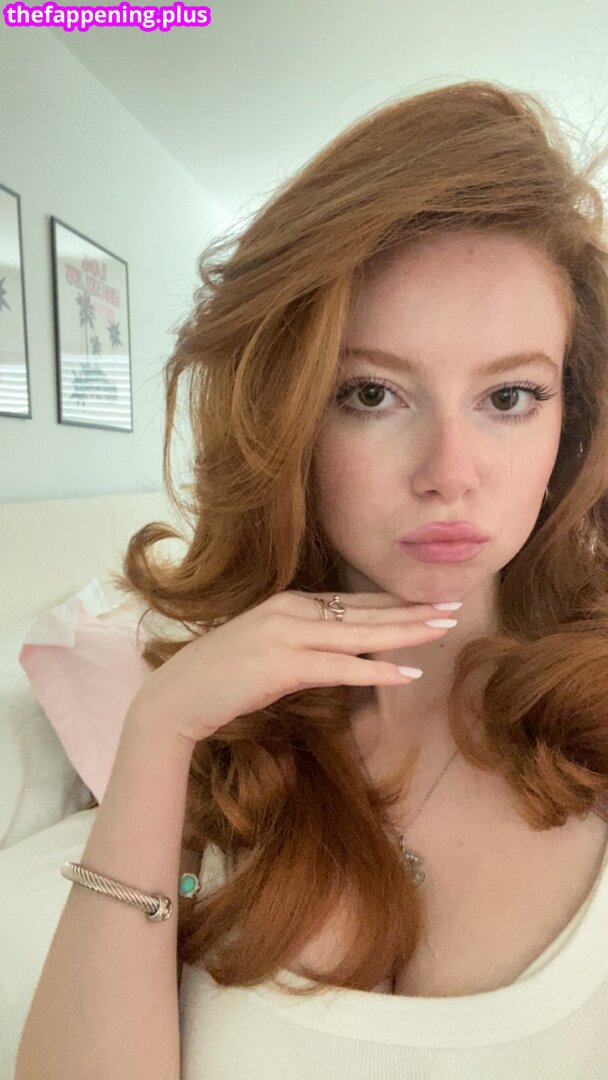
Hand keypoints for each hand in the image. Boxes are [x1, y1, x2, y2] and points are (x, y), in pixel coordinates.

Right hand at [124, 590, 456, 747]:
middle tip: (453, 606)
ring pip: (361, 634)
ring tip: (442, 628)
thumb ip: (299, 643)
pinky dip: (377, 670)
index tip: (426, 602)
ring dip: (406, 632)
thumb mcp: (263, 648)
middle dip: (411, 610)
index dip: (392, 603)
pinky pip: (342, 668)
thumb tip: (335, 652)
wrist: (175, 698)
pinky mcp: (284, 666)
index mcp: (287, 603)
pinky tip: (409, 673)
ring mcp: (287, 635)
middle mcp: (291, 611)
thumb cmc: (218, 679)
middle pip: (364, 611)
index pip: (351, 602)